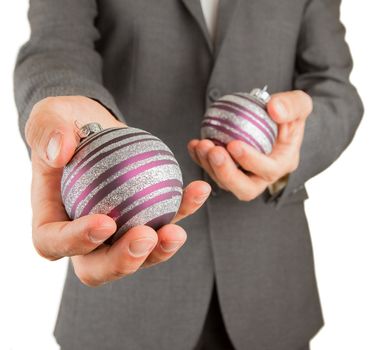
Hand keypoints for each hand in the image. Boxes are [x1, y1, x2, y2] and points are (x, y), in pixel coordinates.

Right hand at [26, 96, 210, 285]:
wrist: (93, 125)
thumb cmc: (67, 124)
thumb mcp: (51, 116)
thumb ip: (49, 132)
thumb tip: (59, 153)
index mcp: (52, 218)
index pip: (55, 242)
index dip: (77, 242)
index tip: (105, 222)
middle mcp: (83, 233)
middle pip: (97, 266)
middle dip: (123, 261)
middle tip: (146, 236)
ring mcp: (116, 230)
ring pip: (137, 255)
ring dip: (159, 250)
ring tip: (176, 231)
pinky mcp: (143, 215)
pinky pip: (165, 219)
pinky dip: (184, 209)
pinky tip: (198, 190)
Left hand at [188, 90, 311, 200]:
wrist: (273, 120)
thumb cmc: (288, 114)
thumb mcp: (300, 104)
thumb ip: (292, 105)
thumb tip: (274, 109)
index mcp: (282, 164)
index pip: (268, 170)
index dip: (251, 161)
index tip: (234, 144)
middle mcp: (262, 177)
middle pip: (245, 189)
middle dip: (226, 173)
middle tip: (214, 151)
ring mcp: (243, 176)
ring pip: (225, 182)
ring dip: (210, 166)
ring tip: (201, 144)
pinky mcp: (227, 171)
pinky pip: (212, 170)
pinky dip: (200, 159)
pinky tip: (193, 145)